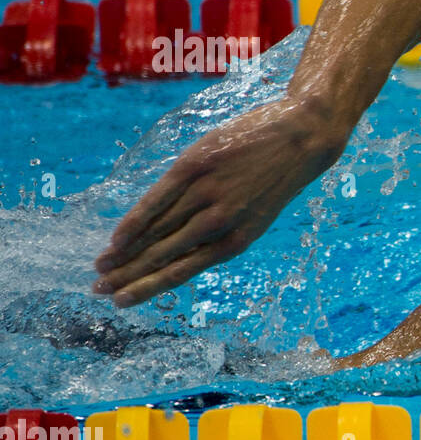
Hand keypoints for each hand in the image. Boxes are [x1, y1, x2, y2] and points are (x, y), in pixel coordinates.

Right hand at [93, 98, 347, 306]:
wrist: (302, 138)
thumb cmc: (276, 178)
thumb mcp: (255, 214)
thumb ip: (220, 230)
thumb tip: (177, 243)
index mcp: (236, 240)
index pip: (182, 271)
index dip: (149, 287)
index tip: (123, 301)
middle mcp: (219, 222)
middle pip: (162, 255)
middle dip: (128, 276)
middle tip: (98, 290)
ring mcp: (206, 194)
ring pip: (156, 231)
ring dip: (123, 253)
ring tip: (100, 269)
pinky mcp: (195, 166)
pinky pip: (156, 198)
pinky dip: (134, 220)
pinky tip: (116, 237)